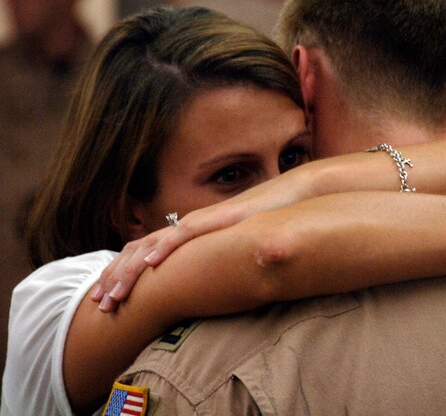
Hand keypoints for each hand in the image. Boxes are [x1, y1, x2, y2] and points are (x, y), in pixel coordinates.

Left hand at [92, 169, 308, 310]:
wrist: (291, 196)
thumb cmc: (264, 225)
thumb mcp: (234, 252)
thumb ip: (216, 266)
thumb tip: (205, 290)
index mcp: (189, 236)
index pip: (146, 254)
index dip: (125, 275)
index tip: (109, 300)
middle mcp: (188, 227)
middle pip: (141, 250)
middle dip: (116, 277)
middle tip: (99, 304)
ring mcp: (201, 221)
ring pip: (155, 244)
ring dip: (131, 269)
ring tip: (114, 293)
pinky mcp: (218, 218)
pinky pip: (185, 233)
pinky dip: (165, 248)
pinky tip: (150, 264)